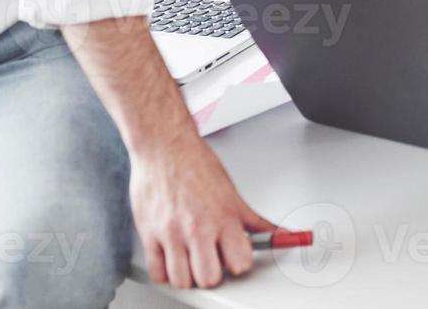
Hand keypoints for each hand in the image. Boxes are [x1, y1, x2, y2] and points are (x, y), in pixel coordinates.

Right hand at [129, 132, 276, 289]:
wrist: (165, 148)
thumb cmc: (196, 165)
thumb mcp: (232, 192)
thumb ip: (252, 219)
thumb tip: (278, 233)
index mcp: (225, 217)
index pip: (241, 261)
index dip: (240, 264)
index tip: (236, 259)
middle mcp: (199, 227)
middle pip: (210, 277)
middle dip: (213, 274)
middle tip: (212, 261)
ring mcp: (172, 233)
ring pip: (183, 280)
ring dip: (188, 275)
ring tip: (192, 260)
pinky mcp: (150, 234)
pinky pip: (157, 272)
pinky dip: (165, 272)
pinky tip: (172, 259)